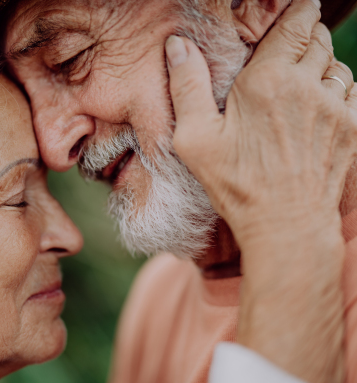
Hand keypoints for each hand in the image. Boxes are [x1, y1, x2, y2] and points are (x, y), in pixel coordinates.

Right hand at [166, 0, 355, 382]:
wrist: (286, 224)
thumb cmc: (237, 184)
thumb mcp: (195, 139)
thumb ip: (187, 86)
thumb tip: (178, 45)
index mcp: (268, 82)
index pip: (295, 24)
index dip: (296, 12)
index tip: (293, 10)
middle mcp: (308, 87)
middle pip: (318, 39)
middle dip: (304, 35)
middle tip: (288, 44)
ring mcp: (335, 108)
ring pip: (336, 64)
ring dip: (320, 63)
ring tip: (300, 76)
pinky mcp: (351, 129)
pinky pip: (350, 90)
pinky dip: (336, 87)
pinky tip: (318, 101)